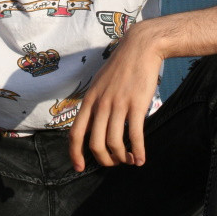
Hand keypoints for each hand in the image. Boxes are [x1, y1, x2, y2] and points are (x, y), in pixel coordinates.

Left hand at [68, 23, 162, 171]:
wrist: (140, 47)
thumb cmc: (121, 66)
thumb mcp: (100, 83)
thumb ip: (95, 103)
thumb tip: (93, 124)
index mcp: (89, 100)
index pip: (75, 133)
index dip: (75, 154)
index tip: (80, 168)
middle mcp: (100, 104)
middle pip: (95, 144)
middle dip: (104, 160)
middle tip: (113, 163)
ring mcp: (118, 105)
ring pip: (114, 143)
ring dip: (121, 157)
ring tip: (128, 160)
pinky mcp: (136, 104)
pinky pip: (135, 135)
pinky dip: (138, 151)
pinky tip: (141, 159)